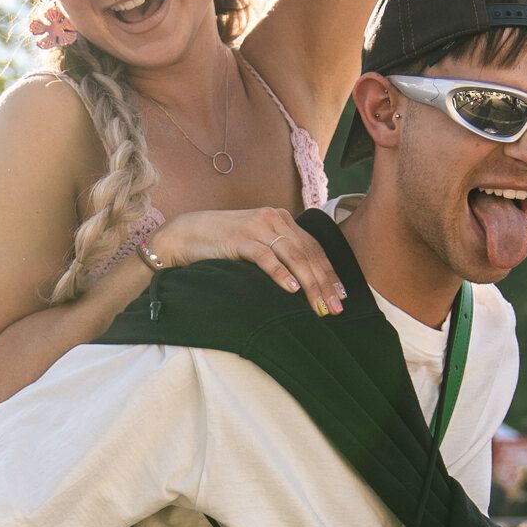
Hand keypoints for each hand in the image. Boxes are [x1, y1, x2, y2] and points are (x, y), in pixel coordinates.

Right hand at [155, 206, 348, 315]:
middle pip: (307, 253)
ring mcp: (256, 227)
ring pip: (293, 256)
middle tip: (335, 307)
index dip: (329, 272)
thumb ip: (278, 250)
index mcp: (281, 218)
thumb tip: (304, 278)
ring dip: (310, 283)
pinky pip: (266, 257)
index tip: (341, 295)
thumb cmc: (222, 242)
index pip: (313, 247)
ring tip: (319, 305)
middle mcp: (273, 219)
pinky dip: (281, 274)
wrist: (185, 233)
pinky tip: (292, 290)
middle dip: (324, 283)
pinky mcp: (240, 239)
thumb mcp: (256, 240)